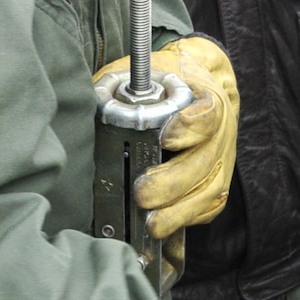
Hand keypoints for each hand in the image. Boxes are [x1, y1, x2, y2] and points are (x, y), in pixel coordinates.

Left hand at [93, 36, 238, 238]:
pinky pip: (207, 208)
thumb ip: (118, 84)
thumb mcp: (145, 69)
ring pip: (208, 191)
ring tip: (152, 224)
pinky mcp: (215, 182)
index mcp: (205, 98)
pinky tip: (164, 230)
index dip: (188, 128)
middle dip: (172, 183)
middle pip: (204, 163)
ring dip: (179, 211)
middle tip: (142, 194)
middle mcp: (220, 133)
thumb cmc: (165, 79)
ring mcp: (220, 161)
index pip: (207, 114)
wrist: (201, 81)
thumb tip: (79, 100)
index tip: (164, 137)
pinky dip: (187, 220)